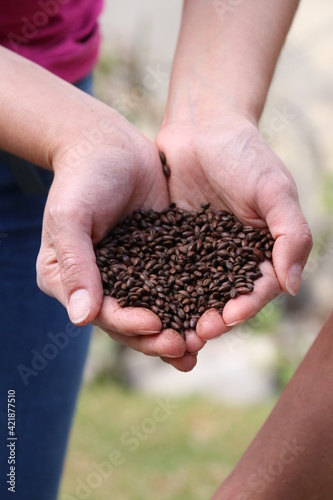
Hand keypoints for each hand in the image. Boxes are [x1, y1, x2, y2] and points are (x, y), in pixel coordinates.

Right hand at [36, 107, 201, 370]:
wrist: (109, 144)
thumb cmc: (82, 177)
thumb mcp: (70, 217)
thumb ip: (76, 264)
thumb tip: (81, 319)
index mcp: (73, 280)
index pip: (103, 313)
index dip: (128, 324)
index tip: (154, 325)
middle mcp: (103, 283)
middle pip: (131, 320)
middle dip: (158, 337)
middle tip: (184, 348)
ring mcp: (133, 272)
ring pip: (158, 308)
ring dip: (179, 328)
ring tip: (203, 341)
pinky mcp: (159, 257)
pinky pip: (177, 284)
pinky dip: (194, 300)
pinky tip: (215, 310)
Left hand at [156, 113, 312, 339]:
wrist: (201, 125)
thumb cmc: (244, 153)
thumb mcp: (274, 189)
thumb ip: (291, 235)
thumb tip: (292, 286)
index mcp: (262, 249)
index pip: (257, 287)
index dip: (244, 307)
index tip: (225, 319)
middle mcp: (231, 256)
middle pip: (222, 298)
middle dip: (210, 319)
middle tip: (193, 336)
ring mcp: (200, 251)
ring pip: (192, 291)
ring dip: (183, 315)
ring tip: (168, 331)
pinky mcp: (171, 242)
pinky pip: (165, 270)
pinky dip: (158, 290)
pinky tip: (145, 305)